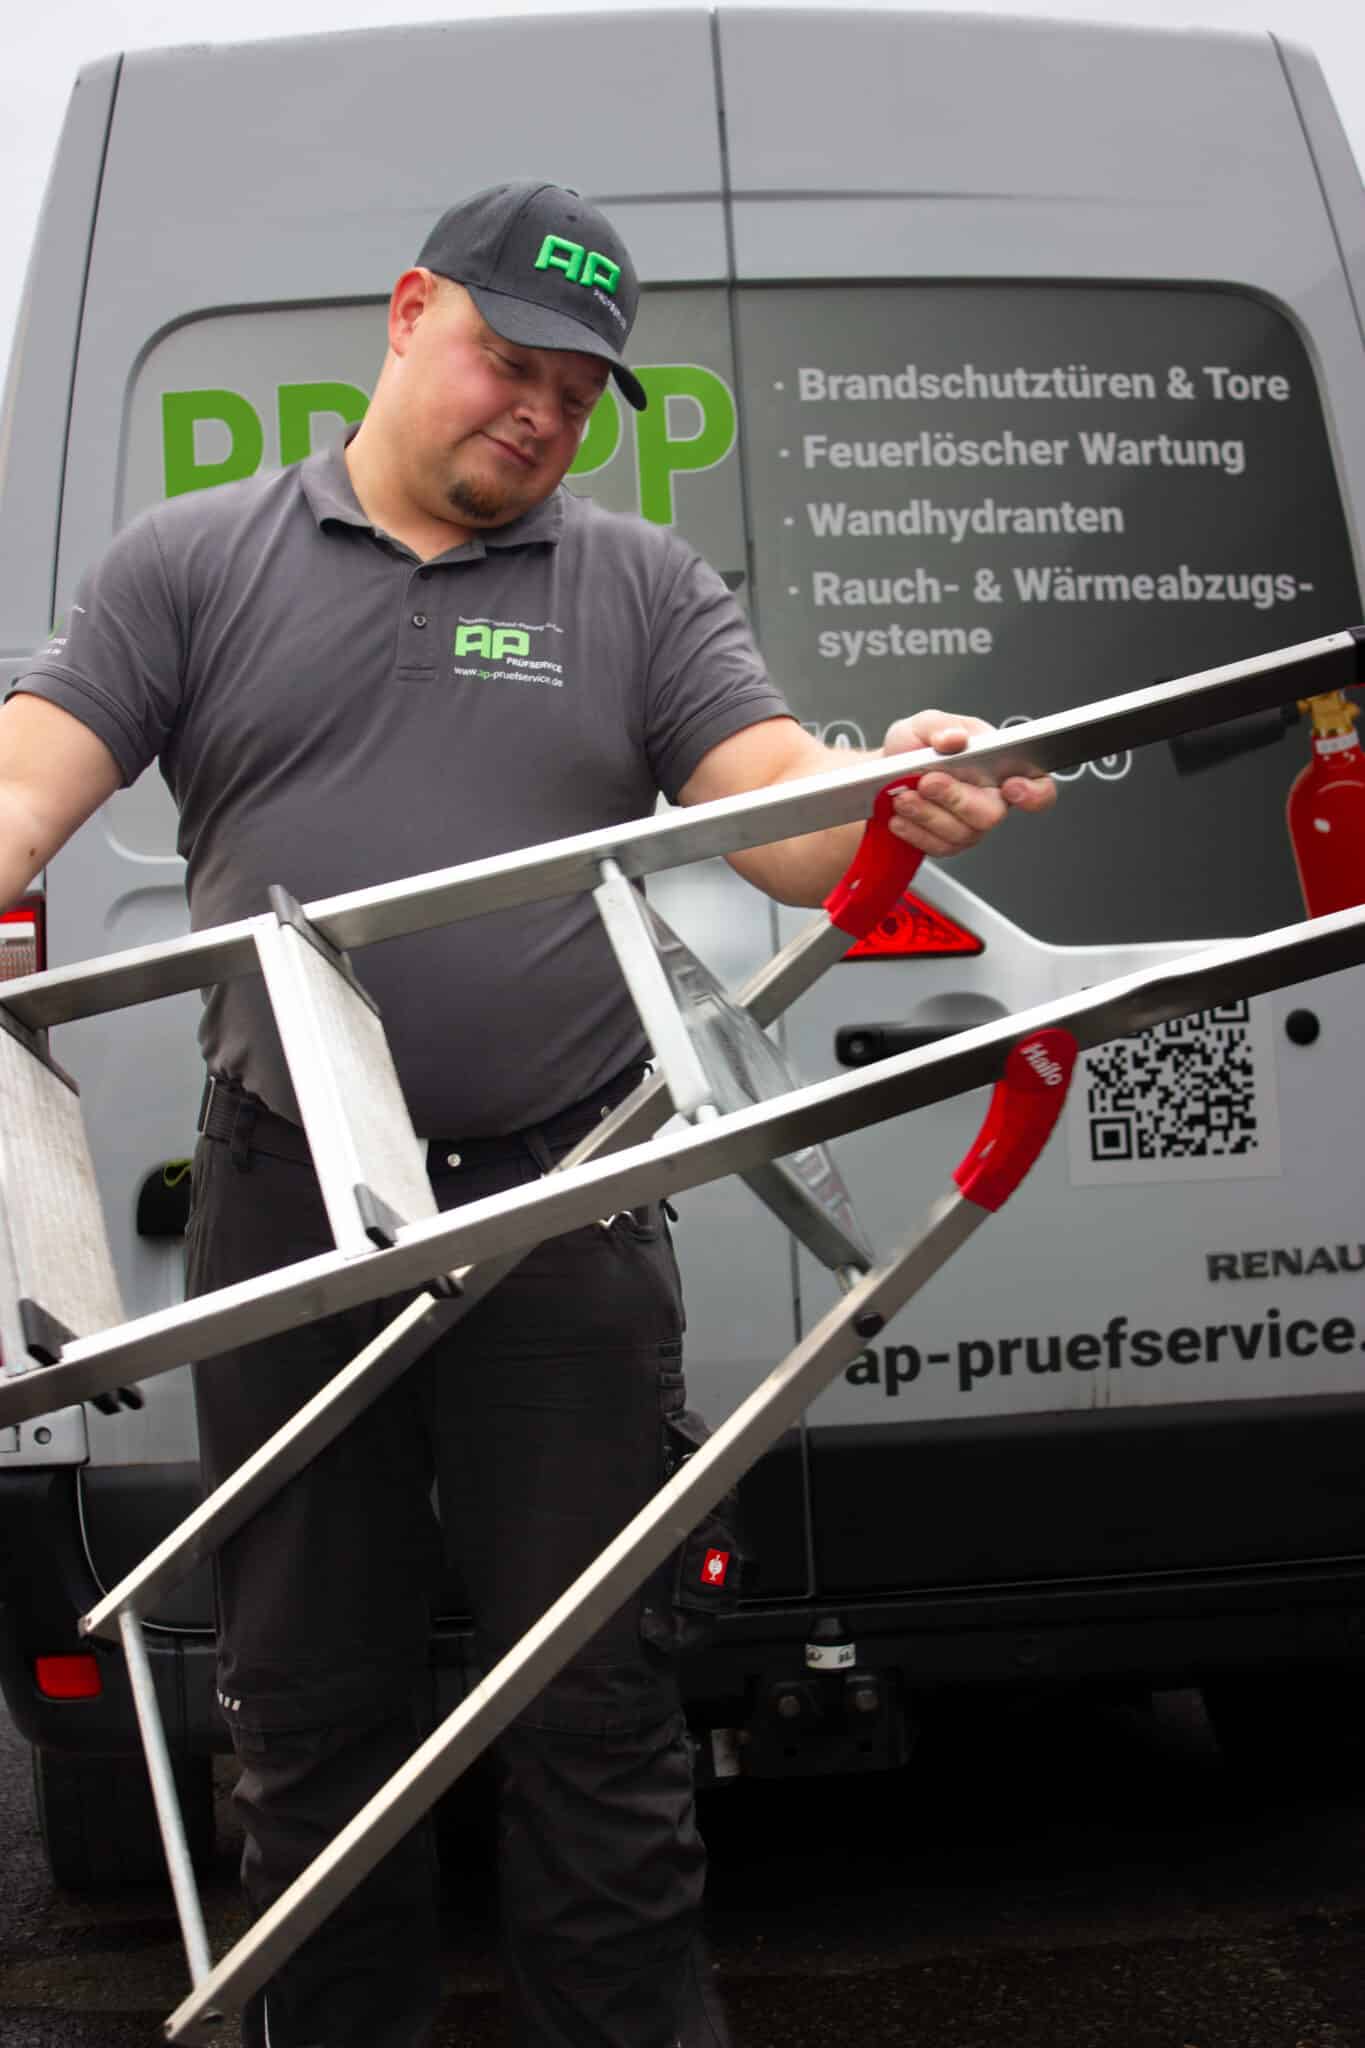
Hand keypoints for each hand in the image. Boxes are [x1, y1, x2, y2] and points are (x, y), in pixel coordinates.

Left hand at [880, 709, 1055, 857]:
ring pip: (960, 833)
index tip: (1011, 786)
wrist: (882, 774)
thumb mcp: (923, 724)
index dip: (1034, 792)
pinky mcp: (947, 844)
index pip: (1038, 785)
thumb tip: (955, 738)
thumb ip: (940, 726)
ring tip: (902, 795)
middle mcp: (990, 799)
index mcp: (1000, 765)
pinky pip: (937, 847)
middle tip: (927, 781)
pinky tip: (898, 816)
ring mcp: (970, 825)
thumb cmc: (914, 748)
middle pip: (990, 813)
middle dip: (956, 797)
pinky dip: (913, 830)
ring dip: (926, 813)